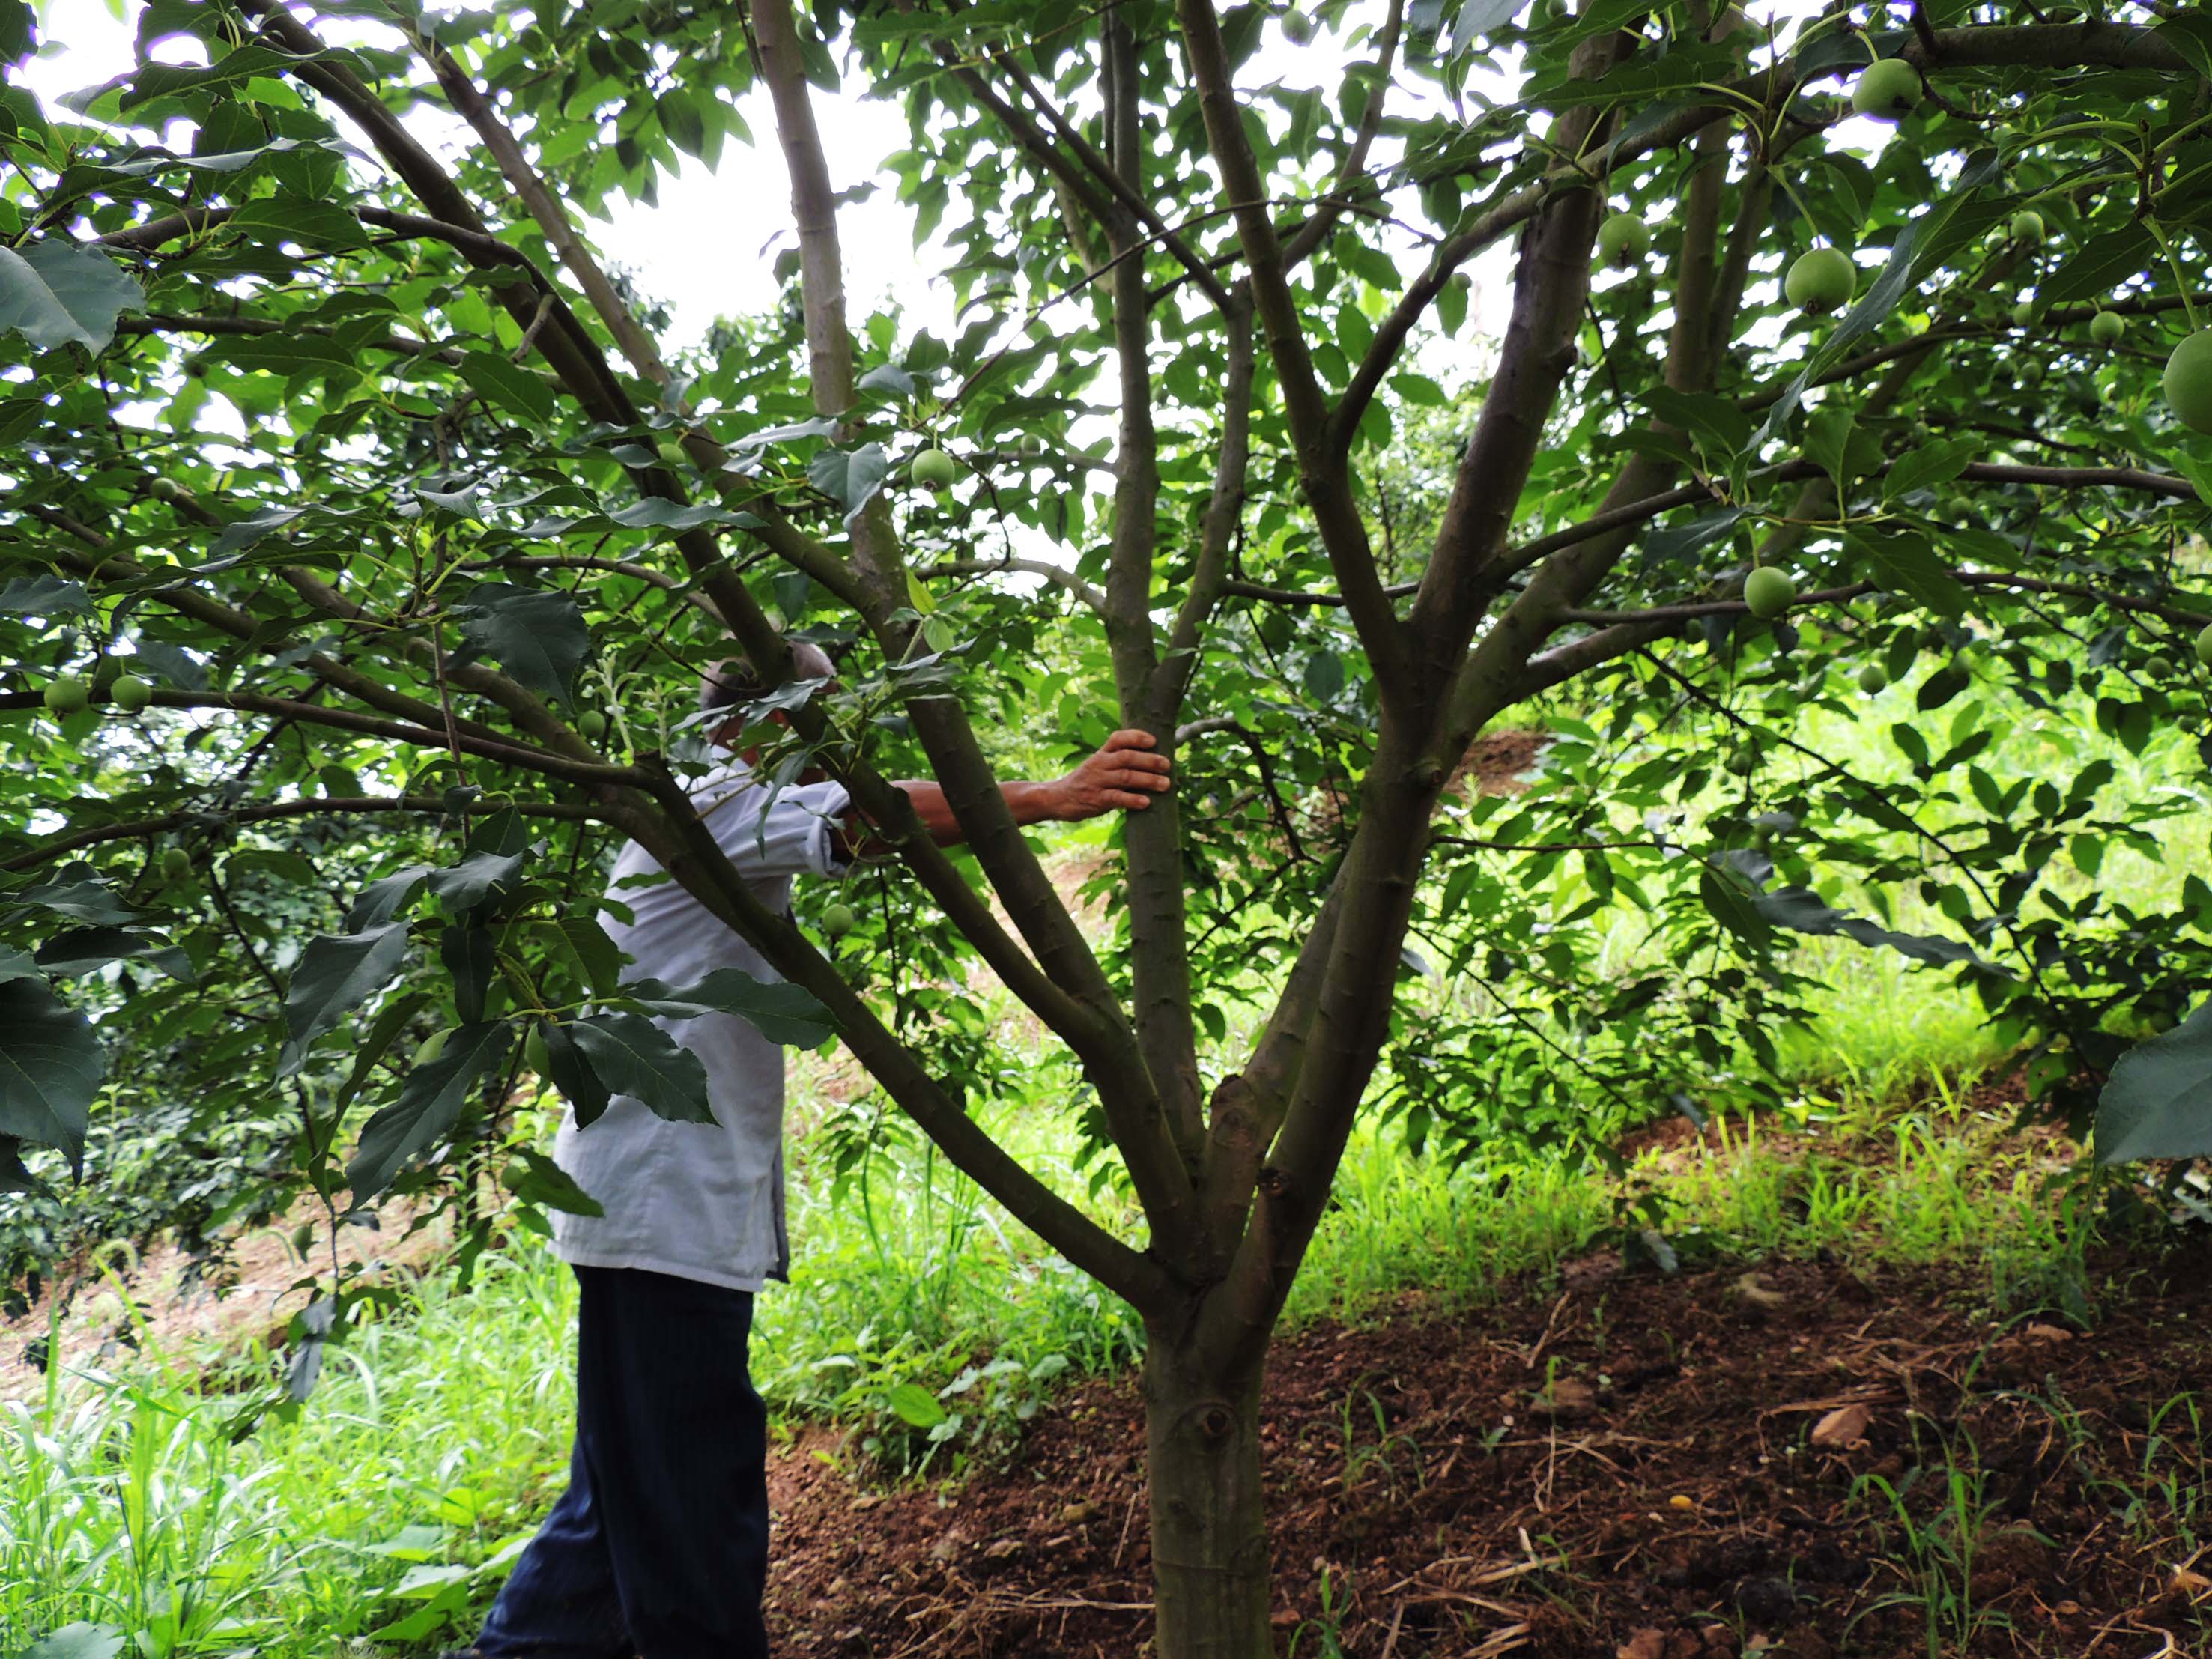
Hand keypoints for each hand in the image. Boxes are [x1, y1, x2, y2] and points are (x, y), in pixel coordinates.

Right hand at [1050, 729, 1172, 819]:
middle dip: (1149, 760)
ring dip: (1147, 780)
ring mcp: (1097, 782)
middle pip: (1126, 757)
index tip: (1153, 740)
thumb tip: (1155, 760)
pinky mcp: (1096, 800)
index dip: (1136, 737)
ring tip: (1165, 785)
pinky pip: (1117, 798)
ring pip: (1125, 777)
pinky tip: (1146, 802)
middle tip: (1167, 765)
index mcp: (1102, 753)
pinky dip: (1133, 800)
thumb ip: (1119, 760)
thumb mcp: (1099, 765)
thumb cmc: (1088, 781)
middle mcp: (1099, 764)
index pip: (1118, 738)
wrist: (1058, 798)